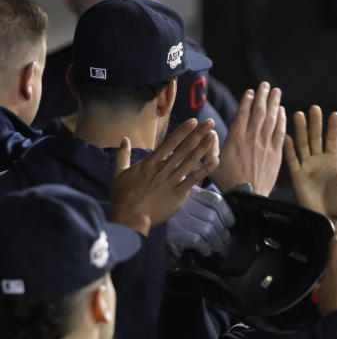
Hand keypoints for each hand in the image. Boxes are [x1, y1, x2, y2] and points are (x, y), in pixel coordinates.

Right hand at [110, 119, 219, 235]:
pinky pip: (194, 179)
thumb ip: (123, 155)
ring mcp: (173, 180)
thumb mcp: (119, 172)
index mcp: (151, 162)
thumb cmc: (123, 196)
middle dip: (198, 134)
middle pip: (184, 148)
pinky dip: (205, 169)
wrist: (130, 217)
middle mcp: (164, 168)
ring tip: (214, 136)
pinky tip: (216, 160)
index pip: (170, 142)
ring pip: (191, 160)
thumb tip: (124, 139)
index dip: (183, 130)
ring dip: (204, 147)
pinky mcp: (179, 193)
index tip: (193, 121)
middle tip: (210, 122)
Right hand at [166, 186, 235, 258]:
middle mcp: (183, 203)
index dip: (227, 213)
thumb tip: (247, 186)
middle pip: (212, 216)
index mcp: (192, 193)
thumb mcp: (205, 206)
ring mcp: (176, 218)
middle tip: (224, 238)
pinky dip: (205, 247)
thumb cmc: (189, 223)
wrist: (166, 240)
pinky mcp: (172, 233)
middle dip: (222, 230)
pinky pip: (196, 240)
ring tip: (217, 245)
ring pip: (206, 229)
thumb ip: (225, 199)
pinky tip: (205, 250)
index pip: (215, 200)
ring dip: (216, 240)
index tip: (230, 224)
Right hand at [211, 82, 285, 195]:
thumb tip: (209, 131)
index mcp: (235, 138)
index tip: (250, 91)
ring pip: (271, 119)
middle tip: (266, 85)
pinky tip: (283, 111)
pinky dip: (282, 120)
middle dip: (262, 96)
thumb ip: (211, 146)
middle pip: (259, 112)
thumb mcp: (212, 164)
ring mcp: (265, 145)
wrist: (248, 196)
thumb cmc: (228, 182)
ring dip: (274, 104)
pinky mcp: (276, 153)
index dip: (247, 100)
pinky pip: (280, 132)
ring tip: (276, 91)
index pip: (243, 114)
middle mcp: (251, 138)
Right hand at [283, 106, 336, 222]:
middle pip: (316, 137)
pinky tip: (287, 136)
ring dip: (301, 130)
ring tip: (299, 115)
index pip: (333, 140)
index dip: (334, 128)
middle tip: (314, 108)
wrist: (327, 219)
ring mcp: (307, 166)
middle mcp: (319, 160)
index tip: (335, 115)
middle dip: (315, 123)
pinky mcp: (297, 176)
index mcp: (334, 161)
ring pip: (303, 144)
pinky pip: (292, 160)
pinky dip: (289, 149)